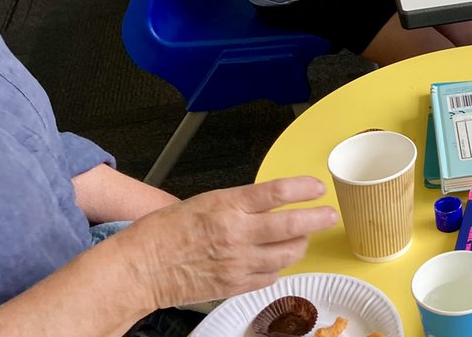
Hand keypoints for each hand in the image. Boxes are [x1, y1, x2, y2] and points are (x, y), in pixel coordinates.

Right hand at [116, 177, 336, 311]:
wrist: (143, 268)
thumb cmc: (167, 231)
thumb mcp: (207, 201)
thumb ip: (241, 204)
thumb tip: (269, 202)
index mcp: (228, 206)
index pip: (277, 193)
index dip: (303, 188)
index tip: (318, 186)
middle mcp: (237, 235)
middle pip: (291, 225)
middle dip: (317, 219)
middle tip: (329, 214)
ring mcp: (238, 263)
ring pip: (286, 254)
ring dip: (299, 244)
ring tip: (303, 236)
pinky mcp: (235, 286)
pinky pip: (270, 277)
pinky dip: (278, 267)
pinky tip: (276, 259)